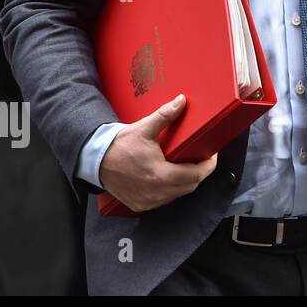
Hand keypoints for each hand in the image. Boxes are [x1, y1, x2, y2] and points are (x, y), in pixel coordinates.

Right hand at [99, 94, 217, 211]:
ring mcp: (147, 201)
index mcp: (159, 174)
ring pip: (178, 195)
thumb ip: (166, 115)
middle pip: (189, 186)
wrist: (95, 160)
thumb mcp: (144, 128)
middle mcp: (155, 192)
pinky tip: (171, 177)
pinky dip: (171, 190)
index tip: (212, 156)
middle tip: (202, 158)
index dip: (208, 166)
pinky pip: (164, 200)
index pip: (195, 175)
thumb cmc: (119, 145)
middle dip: (199, 173)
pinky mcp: (139, 205)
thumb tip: (182, 101)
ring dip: (186, 182)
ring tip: (189, 166)